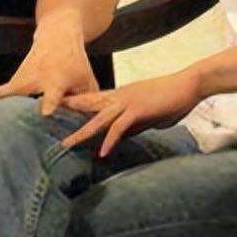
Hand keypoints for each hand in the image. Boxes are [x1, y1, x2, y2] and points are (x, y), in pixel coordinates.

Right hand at [0, 14, 98, 115]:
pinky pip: (3, 90)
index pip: (54, 93)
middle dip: (23, 109)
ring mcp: (27, 78)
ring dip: (1, 105)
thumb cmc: (75, 63)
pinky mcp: (18, 79)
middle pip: (29, 95)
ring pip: (13, 93)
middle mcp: (40, 78)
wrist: (58, 35)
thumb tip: (89, 127)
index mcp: (59, 80)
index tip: (45, 112)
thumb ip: (88, 103)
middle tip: (13, 125)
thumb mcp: (87, 80)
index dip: (50, 102)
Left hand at [60, 70, 202, 156]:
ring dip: (81, 132)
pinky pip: (120, 127)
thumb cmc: (172, 98)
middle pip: (88, 105)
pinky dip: (110, 140)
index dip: (76, 104)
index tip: (59, 109)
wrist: (190, 84)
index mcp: (121, 95)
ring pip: (98, 118)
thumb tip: (120, 137)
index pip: (93, 100)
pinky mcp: (139, 109)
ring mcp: (128, 101)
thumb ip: (133, 124)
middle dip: (68, 114)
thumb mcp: (148, 114)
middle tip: (46, 118)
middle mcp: (120, 96)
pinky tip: (102, 152)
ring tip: (66, 144)